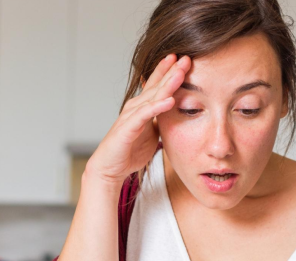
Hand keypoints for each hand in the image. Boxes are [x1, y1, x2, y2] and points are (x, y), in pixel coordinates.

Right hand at [87, 54, 190, 183]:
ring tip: (180, 72)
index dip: (169, 71)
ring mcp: (131, 116)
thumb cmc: (129, 151)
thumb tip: (177, 114)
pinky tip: (169, 100)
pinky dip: (157, 107)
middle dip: (171, 71)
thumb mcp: (152, 132)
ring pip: (152, 96)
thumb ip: (161, 120)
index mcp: (142, 107)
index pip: (157, 85)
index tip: (184, 59)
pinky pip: (145, 115)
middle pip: (156, 85)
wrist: (110, 168)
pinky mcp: (128, 128)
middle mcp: (135, 107)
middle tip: (185, 57)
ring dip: (167, 84)